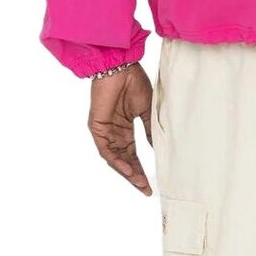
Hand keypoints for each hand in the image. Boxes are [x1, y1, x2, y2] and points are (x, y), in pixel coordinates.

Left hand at [88, 64, 153, 195]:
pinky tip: (127, 169)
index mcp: (124, 128)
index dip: (141, 169)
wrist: (120, 66)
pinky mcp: (97, 127)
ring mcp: (104, 131)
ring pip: (114, 158)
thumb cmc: (134, 82)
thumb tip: (159, 150)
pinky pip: (105, 149)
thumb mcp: (146, 111)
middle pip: (123, 160)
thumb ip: (150, 131)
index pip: (132, 155)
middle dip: (134, 176)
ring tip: (139, 183)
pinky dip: (116, 160)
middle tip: (146, 189)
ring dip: (126, 171)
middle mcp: (113, 132)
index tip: (151, 184)